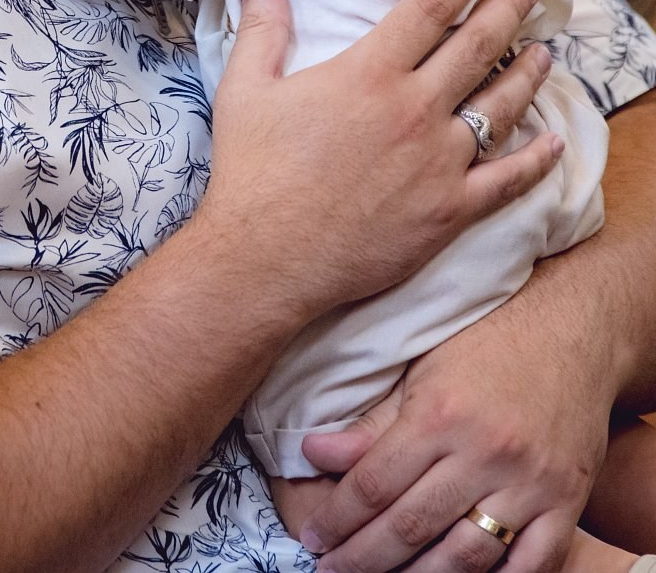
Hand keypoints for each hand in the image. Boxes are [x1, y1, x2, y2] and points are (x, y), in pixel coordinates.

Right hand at [200, 0, 562, 324]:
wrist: (266, 255)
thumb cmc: (253, 169)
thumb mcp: (245, 87)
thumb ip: (263, 26)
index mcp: (368, 73)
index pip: (430, 6)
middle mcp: (414, 110)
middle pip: (476, 46)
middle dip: (509, 7)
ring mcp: (439, 162)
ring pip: (500, 107)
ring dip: (528, 74)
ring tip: (545, 52)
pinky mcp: (449, 210)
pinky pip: (506, 181)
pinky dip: (535, 161)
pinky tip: (551, 143)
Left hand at [297, 293, 612, 572]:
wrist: (569, 332)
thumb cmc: (484, 344)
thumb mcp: (419, 370)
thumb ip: (371, 422)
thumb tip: (313, 452)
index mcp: (439, 415)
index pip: (375, 484)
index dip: (338, 518)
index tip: (313, 536)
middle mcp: (485, 454)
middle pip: (412, 526)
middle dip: (363, 556)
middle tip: (331, 568)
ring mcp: (531, 484)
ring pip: (466, 556)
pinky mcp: (567, 502)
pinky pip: (532, 565)